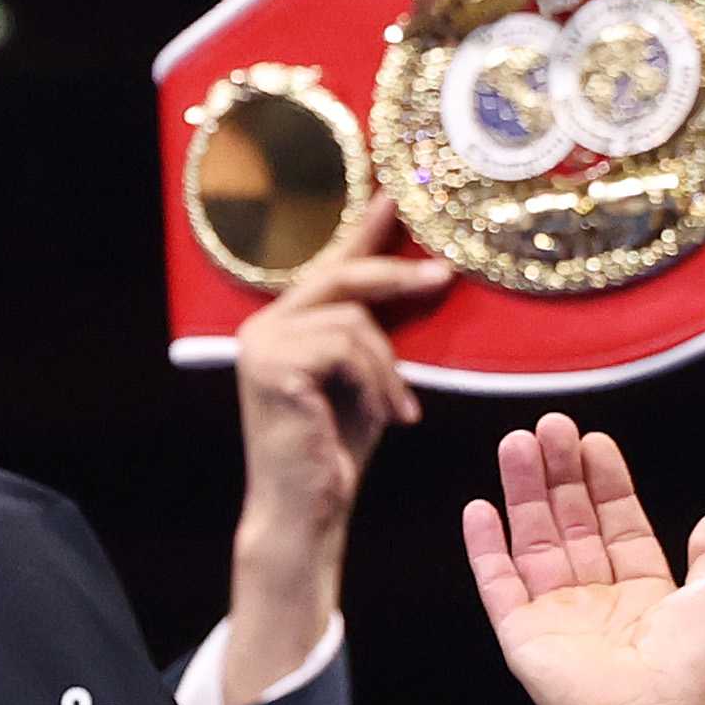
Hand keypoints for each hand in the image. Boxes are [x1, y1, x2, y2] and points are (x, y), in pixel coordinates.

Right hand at [231, 195, 444, 540]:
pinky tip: (385, 416)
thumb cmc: (336, 449)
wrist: (307, 508)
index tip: (395, 197)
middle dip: (394, 275)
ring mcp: (262, 345)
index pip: (327, 266)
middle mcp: (262, 327)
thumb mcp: (364, 379)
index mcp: (280, 326)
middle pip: (338, 277)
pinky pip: (346, 349)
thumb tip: (417, 278)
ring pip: (352, 321)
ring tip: (399, 409)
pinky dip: (376, 383)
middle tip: (442, 276)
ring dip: (388, 368)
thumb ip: (370, 334)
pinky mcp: (273, 366)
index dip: (363, 232)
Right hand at [463, 417, 704, 704]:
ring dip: (522, 492)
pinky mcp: (520, 633)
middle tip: (549, 427)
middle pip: (570, 522)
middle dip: (558, 474)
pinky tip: (479, 508)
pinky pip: (497, 582)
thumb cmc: (691, 670)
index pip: (617, 522)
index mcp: (642, 590)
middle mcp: (595, 597)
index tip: (593, 441)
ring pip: (532, 540)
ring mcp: (555, 613)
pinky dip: (485, 546)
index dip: (605, 481)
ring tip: (516, 444)